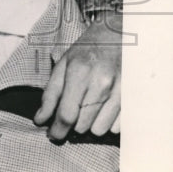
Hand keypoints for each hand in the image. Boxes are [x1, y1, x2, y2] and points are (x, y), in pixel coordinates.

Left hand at [34, 12, 121, 138]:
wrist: (117, 36)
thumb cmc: (86, 51)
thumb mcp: (62, 64)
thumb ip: (51, 93)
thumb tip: (40, 119)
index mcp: (79, 72)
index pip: (67, 113)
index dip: (58, 129)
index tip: (53, 135)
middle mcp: (100, 83)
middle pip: (82, 125)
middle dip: (72, 123)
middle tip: (72, 109)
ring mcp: (119, 92)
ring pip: (99, 130)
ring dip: (90, 124)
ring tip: (88, 106)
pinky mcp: (132, 99)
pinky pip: (116, 128)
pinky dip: (106, 123)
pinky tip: (102, 107)